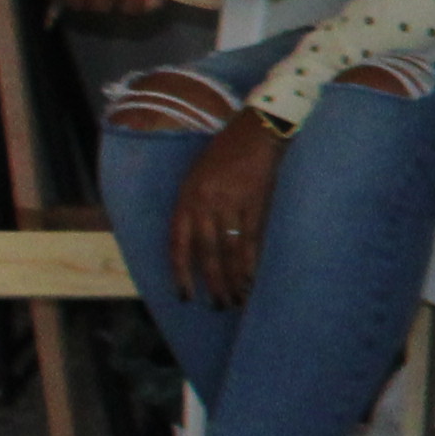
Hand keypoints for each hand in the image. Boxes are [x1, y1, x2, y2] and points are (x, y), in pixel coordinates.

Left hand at [166, 110, 285, 309]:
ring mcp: (231, 203)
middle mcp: (205, 203)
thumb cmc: (226, 152)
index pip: (178, 244)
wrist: (256, 130)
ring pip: (228, 251)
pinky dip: (251, 263)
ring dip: (233, 279)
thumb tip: (195, 242)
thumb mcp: (198, 177)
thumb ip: (194, 207)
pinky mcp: (256, 203)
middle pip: (206, 253)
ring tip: (237, 299)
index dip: (181, 273)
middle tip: (219, 305)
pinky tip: (253, 279)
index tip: (185, 296)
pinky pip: (252, 241)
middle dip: (212, 283)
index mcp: (187, 198)